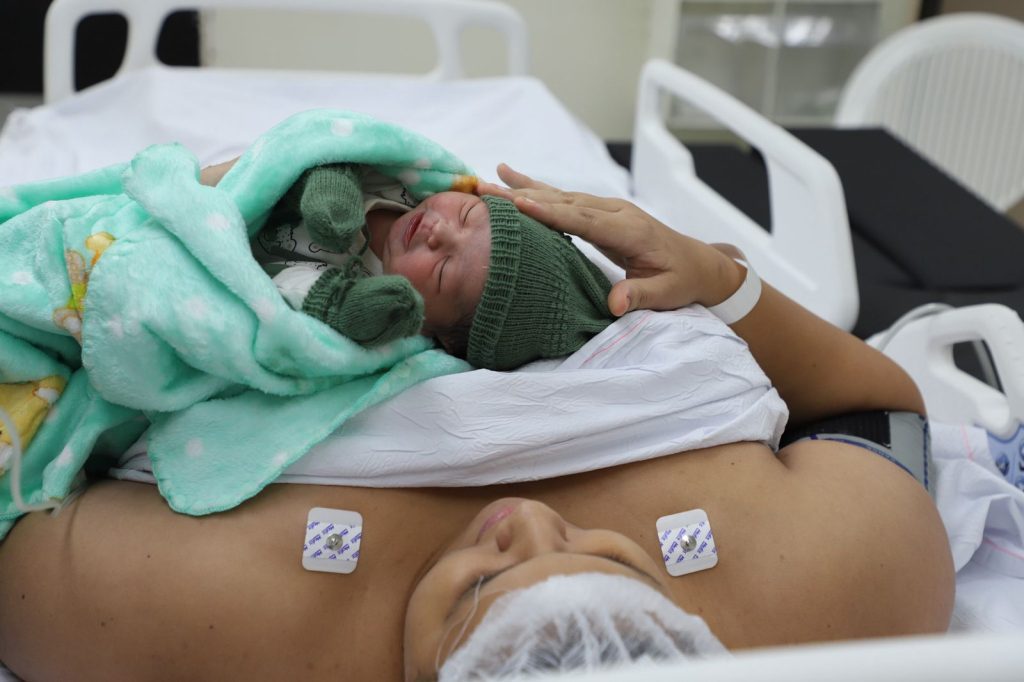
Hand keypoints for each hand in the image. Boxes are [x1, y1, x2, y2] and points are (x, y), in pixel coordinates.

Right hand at [477, 165, 741, 315]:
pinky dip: (537, 189)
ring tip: (489, 182)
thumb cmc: (682, 280)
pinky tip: (513, 178)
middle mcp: (616, 212)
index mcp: (630, 230)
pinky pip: (565, 198)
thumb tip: (615, 303)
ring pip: (560, 196)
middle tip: (487, 190)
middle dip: (524, 195)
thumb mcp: (667, 294)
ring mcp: (608, 208)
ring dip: (524, 189)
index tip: (519, 204)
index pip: (584, 219)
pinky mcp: (601, 211)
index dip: (551, 212)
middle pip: (564, 201)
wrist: (700, 264)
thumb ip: (640, 295)